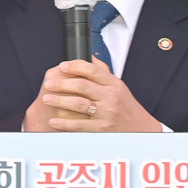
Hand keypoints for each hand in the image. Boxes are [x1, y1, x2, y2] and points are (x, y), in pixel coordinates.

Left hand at [22, 58, 162, 131]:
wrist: (140, 129)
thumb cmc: (126, 107)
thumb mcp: (119, 86)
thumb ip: (103, 73)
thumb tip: (90, 58)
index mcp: (113, 84)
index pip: (92, 71)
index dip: (75, 67)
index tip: (61, 67)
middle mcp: (110, 98)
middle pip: (82, 87)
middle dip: (62, 84)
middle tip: (48, 83)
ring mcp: (106, 114)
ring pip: (79, 105)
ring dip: (60, 102)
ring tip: (47, 99)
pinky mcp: (102, 129)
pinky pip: (80, 125)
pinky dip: (65, 124)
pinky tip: (54, 121)